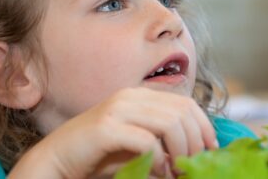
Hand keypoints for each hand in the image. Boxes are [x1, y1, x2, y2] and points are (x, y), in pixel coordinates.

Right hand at [9, 87, 217, 178]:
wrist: (56, 161)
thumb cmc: (100, 156)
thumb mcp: (139, 145)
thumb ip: (165, 141)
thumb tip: (198, 151)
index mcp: (141, 96)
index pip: (186, 103)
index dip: (204, 125)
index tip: (211, 149)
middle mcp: (132, 96)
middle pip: (182, 112)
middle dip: (195, 141)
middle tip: (193, 165)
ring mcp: (118, 109)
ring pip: (170, 124)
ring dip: (180, 151)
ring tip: (176, 171)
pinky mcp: (106, 127)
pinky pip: (147, 141)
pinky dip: (159, 160)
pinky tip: (158, 172)